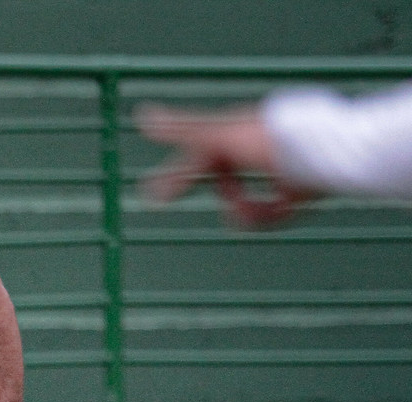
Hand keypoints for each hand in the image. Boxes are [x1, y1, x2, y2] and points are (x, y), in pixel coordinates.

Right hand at [137, 103, 311, 228]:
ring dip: (252, 210)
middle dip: (229, 198)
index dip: (174, 178)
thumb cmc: (273, 140)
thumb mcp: (222, 135)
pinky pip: (273, 212)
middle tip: (234, 214)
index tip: (152, 197)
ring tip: (271, 207)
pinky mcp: (297, 188)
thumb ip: (182, 129)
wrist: (330, 153)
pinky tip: (288, 205)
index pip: (194, 159)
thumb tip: (142, 115)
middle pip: (223, 185)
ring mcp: (276, 169)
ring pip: (247, 203)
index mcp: (234, 135)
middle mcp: (254, 151)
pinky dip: (275, 213)